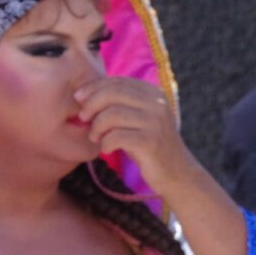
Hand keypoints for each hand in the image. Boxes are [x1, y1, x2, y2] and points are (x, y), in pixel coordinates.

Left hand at [75, 76, 191, 192]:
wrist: (176, 173)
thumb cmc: (149, 145)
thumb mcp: (139, 118)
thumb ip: (122, 103)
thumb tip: (87, 93)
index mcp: (154, 94)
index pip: (118, 81)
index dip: (94, 87)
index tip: (78, 99)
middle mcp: (157, 104)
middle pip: (113, 93)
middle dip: (91, 104)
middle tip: (83, 118)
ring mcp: (156, 123)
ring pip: (112, 114)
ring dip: (96, 126)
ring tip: (95, 137)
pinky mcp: (151, 142)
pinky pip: (116, 136)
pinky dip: (105, 143)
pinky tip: (106, 149)